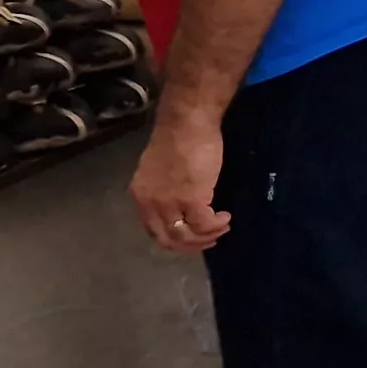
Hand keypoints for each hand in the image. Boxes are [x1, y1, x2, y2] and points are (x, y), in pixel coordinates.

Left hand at [132, 114, 228, 252]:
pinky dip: (217, 225)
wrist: (188, 122)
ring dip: (207, 236)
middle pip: (168, 239)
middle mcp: (150, 203)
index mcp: (141, 195)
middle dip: (191, 245)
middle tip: (210, 239)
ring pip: (186, 236)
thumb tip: (181, 201)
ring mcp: (169, 203)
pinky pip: (204, 224)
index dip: (174, 238)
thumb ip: (165, 188)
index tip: (193, 235)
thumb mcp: (162, 169)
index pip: (153, 229)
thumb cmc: (179, 137)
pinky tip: (225, 217)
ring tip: (222, 226)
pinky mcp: (191, 199)